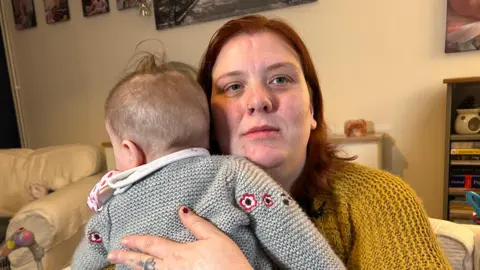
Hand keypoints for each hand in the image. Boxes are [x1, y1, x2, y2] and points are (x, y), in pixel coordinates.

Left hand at [107, 206, 252, 269]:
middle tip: (111, 255)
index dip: (136, 241)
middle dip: (126, 257)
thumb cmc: (227, 262)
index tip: (123, 239)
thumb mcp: (215, 238)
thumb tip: (182, 210)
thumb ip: (196, 224)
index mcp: (178, 253)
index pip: (152, 244)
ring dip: (133, 269)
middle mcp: (170, 269)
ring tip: (122, 266)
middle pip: (143, 263)